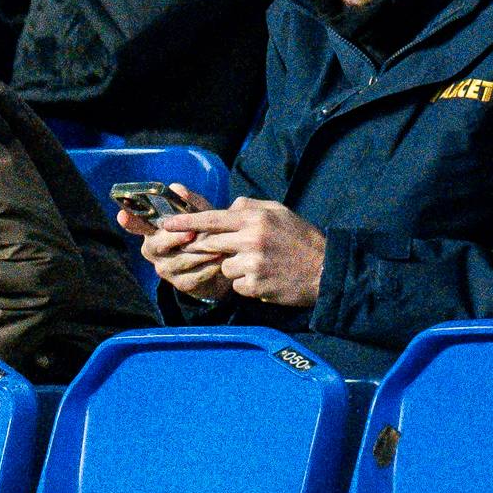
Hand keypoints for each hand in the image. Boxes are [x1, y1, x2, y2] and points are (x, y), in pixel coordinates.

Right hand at [119, 183, 233, 302]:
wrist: (219, 264)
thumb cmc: (203, 234)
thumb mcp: (199, 216)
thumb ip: (190, 203)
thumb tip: (177, 188)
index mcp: (153, 231)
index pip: (136, 225)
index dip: (129, 221)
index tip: (122, 215)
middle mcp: (153, 250)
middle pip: (157, 244)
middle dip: (174, 238)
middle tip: (190, 234)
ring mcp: (165, 269)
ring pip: (180, 260)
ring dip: (200, 252)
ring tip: (217, 246)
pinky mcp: (182, 283)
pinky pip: (195, 275)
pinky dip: (210, 266)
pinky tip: (220, 259)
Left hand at [163, 196, 325, 308]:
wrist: (326, 271)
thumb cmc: (300, 239)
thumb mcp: (278, 212)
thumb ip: (249, 207)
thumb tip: (226, 208)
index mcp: (255, 218)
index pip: (211, 218)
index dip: (185, 221)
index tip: (165, 224)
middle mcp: (250, 239)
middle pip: (210, 244)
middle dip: (213, 249)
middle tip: (234, 251)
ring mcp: (252, 264)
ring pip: (223, 266)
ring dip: (235, 268)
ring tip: (261, 265)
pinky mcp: (255, 285)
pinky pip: (235, 284)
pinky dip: (246, 284)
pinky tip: (266, 278)